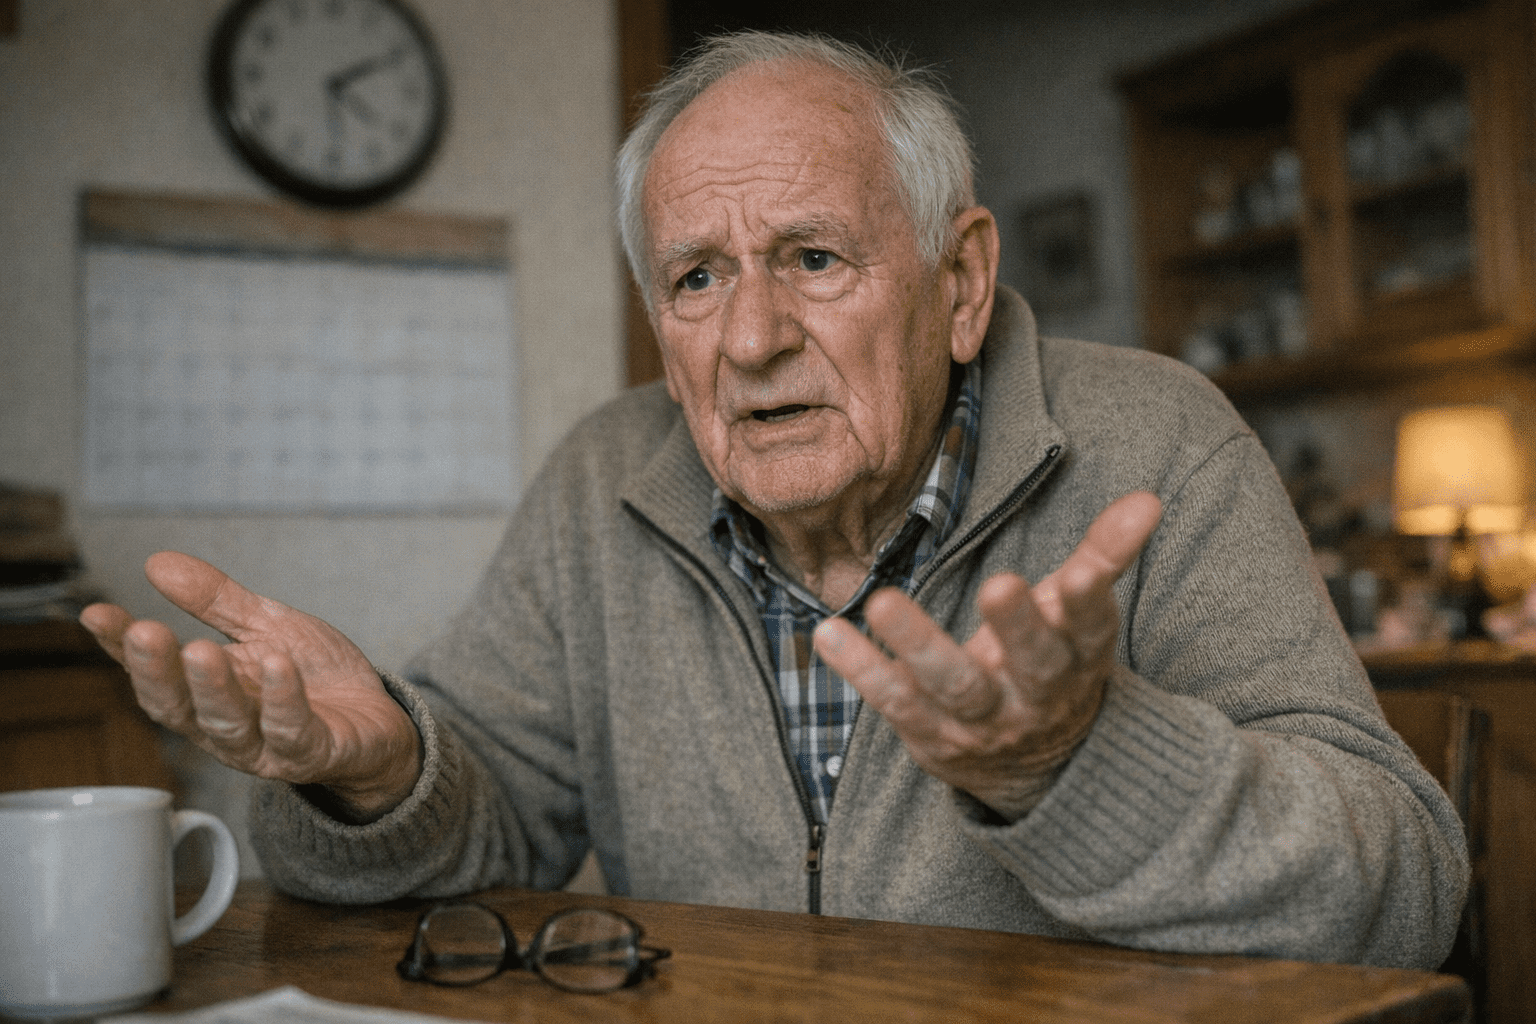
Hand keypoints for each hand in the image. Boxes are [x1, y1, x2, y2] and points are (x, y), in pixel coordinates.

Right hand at [79, 552, 420, 821]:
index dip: (121, 648)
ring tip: (200, 650)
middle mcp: (225, 727)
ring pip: (228, 726)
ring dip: (213, 688)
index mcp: (206, 695)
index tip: (96, 614)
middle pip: (178, 708)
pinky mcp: (313, 753)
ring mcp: (266, 747)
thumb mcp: (267, 628)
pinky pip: (292, 731)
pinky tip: (277, 666)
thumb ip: (217, 601)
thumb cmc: (314, 678)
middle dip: (157, 671)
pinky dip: (282, 699)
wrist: (377, 721)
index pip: (153, 674)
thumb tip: (158, 562)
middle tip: (144, 633)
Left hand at [813, 491, 1161, 820]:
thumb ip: (1104, 557)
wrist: (1032, 772)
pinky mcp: (931, 736)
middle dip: (1018, 628)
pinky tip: (829, 632)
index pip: (1091, 633)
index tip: (1081, 574)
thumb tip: (1148, 499)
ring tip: (883, 601)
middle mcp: (1034, 697)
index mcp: (1077, 662)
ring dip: (918, 644)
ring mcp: (981, 722)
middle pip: (1031, 665)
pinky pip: (894, 701)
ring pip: (953, 686)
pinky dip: (862, 669)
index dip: (1090, 605)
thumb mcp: (1079, 619)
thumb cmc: (1050, 666)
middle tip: (1001, 585)